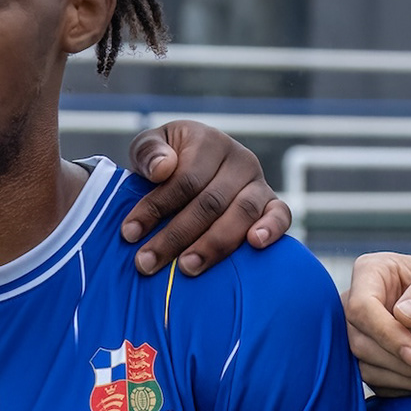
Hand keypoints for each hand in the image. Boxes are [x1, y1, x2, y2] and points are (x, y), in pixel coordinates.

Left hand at [115, 120, 290, 277]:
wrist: (195, 167)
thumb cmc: (166, 161)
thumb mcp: (149, 148)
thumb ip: (149, 153)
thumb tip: (163, 169)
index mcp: (208, 142)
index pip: (184, 180)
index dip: (156, 208)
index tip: (129, 233)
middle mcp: (239, 160)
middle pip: (209, 203)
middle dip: (175, 236)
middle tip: (147, 263)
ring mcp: (258, 182)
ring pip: (241, 213)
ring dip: (213, 244)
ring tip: (187, 268)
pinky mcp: (273, 204)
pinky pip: (281, 215)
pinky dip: (271, 229)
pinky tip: (255, 244)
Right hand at [345, 252, 410, 395]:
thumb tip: (402, 314)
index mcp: (375, 273)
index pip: (360, 308)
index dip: (385, 335)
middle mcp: (365, 303)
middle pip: (360, 343)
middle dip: (404, 363)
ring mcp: (370, 335)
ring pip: (367, 368)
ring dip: (410, 379)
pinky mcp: (380, 362)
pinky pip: (380, 384)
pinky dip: (410, 388)